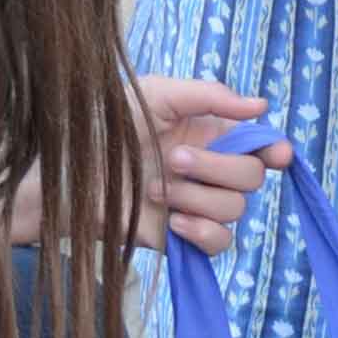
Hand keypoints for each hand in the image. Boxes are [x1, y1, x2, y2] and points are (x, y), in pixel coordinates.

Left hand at [5, 79, 284, 253]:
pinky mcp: (182, 238)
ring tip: (154, 190)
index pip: (259, 144)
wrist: (61, 179)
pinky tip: (172, 221)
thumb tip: (261, 105)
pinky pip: (221, 242)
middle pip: (253, 176)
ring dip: (198, 198)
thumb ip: (208, 95)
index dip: (275, 149)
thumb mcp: (153, 95)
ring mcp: (196, 205)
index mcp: (207, 132)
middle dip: (218, 167)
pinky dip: (202, 231)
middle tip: (173, 160)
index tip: (276, 154)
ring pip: (237, 209)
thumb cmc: (99, 128)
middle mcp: (208, 169)